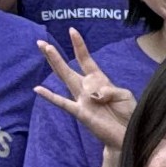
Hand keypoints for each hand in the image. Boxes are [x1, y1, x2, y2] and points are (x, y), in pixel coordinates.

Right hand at [35, 28, 135, 155]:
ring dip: (55, 64)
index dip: (79, 46)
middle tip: (41, 42)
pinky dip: (50, 96)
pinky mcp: (80, 113)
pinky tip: (38, 89)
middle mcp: (86, 89)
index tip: (72, 31)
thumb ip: (110, 89)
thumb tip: (94, 93)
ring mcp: (82, 100)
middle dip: (55, 55)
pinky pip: (63, 103)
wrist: (127, 135)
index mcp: (99, 81)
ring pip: (65, 78)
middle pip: (68, 68)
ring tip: (45, 50)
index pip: (86, 60)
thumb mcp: (124, 96)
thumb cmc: (128, 114)